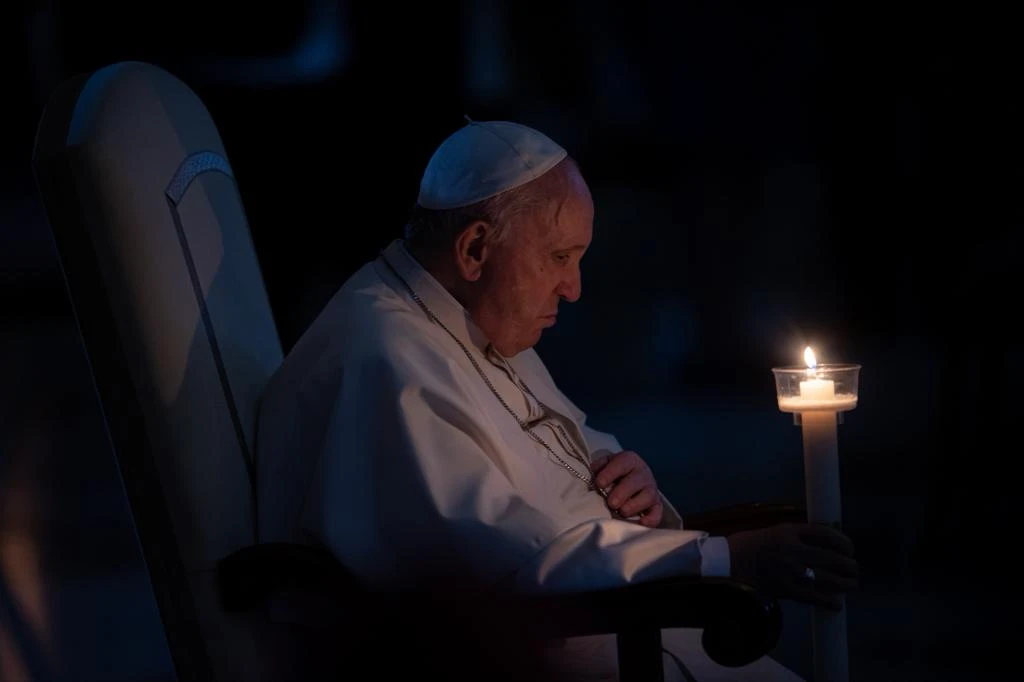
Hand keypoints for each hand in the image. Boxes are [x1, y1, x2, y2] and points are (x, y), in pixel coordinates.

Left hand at [591, 450, 662, 527]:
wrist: (631, 477)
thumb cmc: (615, 473)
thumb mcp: (606, 464)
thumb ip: (599, 466)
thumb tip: (594, 470)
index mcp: (629, 460)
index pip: (622, 463)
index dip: (610, 473)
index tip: (599, 484)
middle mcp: (643, 473)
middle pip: (635, 481)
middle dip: (622, 493)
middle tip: (611, 503)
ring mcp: (651, 489)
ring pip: (648, 496)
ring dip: (635, 505)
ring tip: (622, 511)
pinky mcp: (656, 504)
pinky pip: (657, 512)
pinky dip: (651, 519)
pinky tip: (641, 523)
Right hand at [726, 522, 857, 610]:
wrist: (726, 563)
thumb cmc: (748, 545)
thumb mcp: (774, 532)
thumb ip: (797, 537)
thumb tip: (823, 543)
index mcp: (790, 532)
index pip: (828, 534)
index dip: (845, 542)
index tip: (850, 548)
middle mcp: (794, 550)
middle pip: (834, 558)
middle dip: (849, 566)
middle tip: (853, 569)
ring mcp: (791, 571)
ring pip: (830, 579)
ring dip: (846, 584)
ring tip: (850, 585)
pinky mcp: (787, 590)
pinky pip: (816, 597)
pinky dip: (830, 602)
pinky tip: (836, 603)